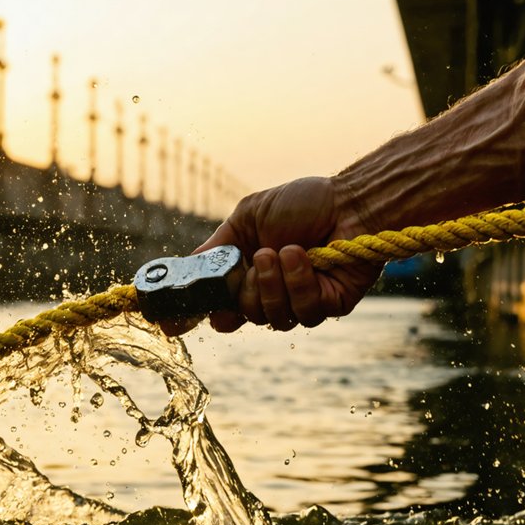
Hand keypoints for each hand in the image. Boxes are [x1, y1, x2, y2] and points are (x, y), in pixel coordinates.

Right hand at [162, 176, 381, 334]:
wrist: (351, 201)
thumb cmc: (305, 203)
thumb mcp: (248, 218)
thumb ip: (218, 247)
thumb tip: (186, 270)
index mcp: (250, 273)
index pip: (219, 305)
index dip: (196, 315)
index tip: (173, 322)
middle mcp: (273, 291)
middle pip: (241, 315)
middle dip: (247, 288)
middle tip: (262, 255)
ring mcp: (301, 302)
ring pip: (271, 318)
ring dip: (273, 284)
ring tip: (284, 251)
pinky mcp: (329, 306)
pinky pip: (304, 312)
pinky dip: (299, 282)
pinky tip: (303, 257)